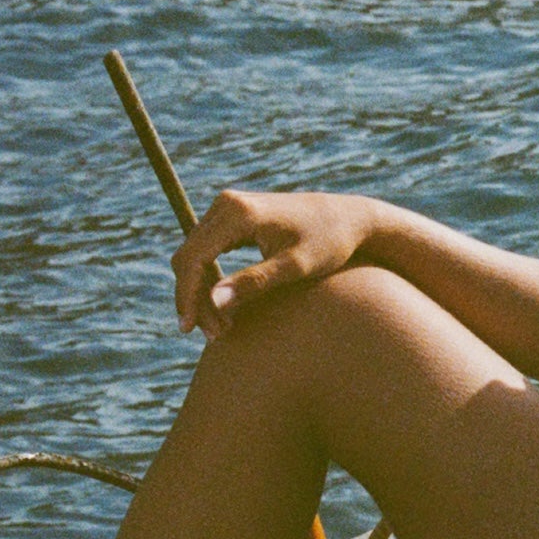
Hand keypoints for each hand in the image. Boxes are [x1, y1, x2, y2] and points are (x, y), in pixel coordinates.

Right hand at [173, 189, 385, 337]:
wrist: (350, 218)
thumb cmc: (330, 243)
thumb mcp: (296, 267)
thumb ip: (255, 282)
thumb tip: (214, 302)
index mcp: (240, 213)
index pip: (193, 258)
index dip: (187, 296)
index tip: (190, 328)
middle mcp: (228, 203)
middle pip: (189, 257)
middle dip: (195, 299)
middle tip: (213, 335)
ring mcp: (229, 206)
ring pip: (195, 255)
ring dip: (201, 292)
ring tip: (221, 327)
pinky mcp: (234, 215)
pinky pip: (207, 249)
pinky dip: (210, 279)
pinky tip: (224, 307)